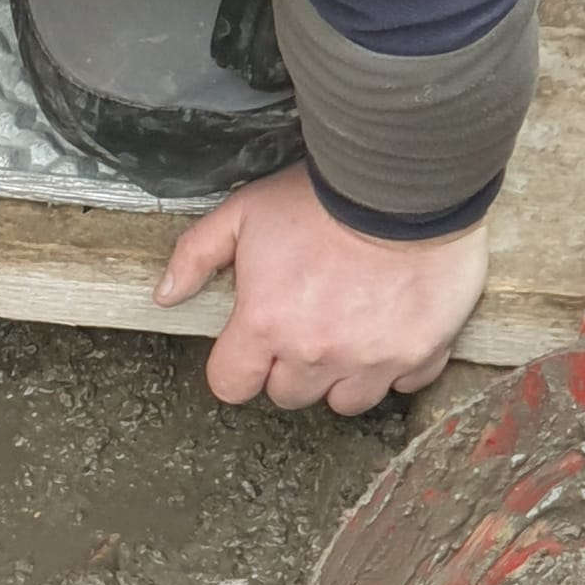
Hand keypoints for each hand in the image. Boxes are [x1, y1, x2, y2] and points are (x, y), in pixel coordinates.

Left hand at [154, 163, 488, 413]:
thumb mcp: (243, 212)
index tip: (251, 346)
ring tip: (349, 333)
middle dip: (289, 368)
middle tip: (306, 325)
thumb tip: (165, 294)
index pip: (231, 385)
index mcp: (265, 326)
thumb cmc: (322, 196)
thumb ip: (196, 255)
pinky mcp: (419, 353)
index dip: (238, 367)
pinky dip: (397, 364)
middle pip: (288, 395)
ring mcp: (370, 360)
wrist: (408, 183)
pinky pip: (404, 384)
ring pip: (345, 402)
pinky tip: (392, 329)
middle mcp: (315, 354)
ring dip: (341, 376)